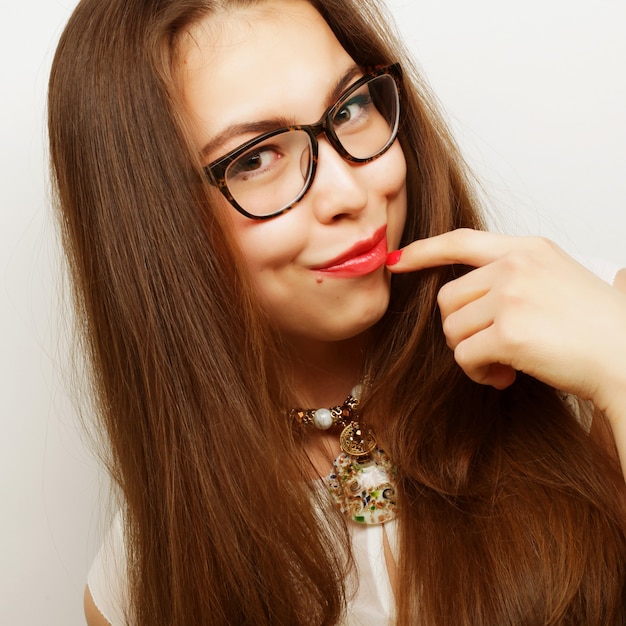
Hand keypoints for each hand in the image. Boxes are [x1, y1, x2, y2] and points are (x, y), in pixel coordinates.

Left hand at [387, 229, 625, 418]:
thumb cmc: (596, 327)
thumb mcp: (556, 279)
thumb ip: (512, 276)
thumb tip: (468, 296)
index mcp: (527, 249)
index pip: (460, 240)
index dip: (424, 250)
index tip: (398, 261)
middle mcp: (515, 265)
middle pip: (448, 298)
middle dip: (460, 329)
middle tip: (489, 349)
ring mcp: (512, 296)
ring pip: (452, 329)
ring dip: (469, 354)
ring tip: (502, 365)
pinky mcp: (509, 333)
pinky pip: (464, 356)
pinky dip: (478, 373)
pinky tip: (505, 377)